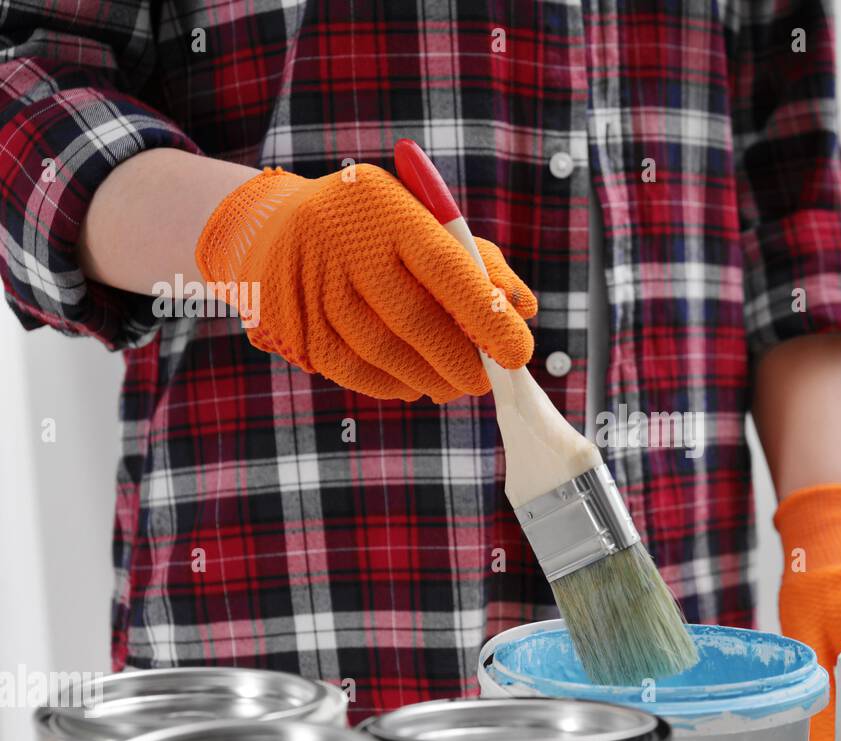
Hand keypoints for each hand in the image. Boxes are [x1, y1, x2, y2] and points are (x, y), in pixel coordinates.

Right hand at [195, 163, 536, 400]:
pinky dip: (392, 384)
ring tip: (454, 386)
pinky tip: (415, 384)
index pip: (446, 267)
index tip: (517, 355)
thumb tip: (525, 310)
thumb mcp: (423, 220)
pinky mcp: (293, 324)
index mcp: (387, 208)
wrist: (270, 229)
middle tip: (486, 381)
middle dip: (460, 361)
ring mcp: (312, 286)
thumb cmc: (374, 228)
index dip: (485, 317)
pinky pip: (352, 370)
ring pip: (382, 352)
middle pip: (413, 319)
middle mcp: (344, 242)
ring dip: (429, 379)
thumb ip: (479, 260)